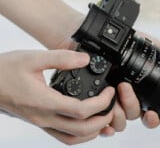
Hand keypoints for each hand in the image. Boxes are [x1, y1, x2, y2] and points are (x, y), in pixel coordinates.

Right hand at [0, 50, 115, 144]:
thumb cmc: (6, 70)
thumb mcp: (33, 58)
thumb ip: (61, 58)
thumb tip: (85, 59)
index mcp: (44, 101)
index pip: (81, 111)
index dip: (101, 103)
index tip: (109, 91)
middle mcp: (44, 117)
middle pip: (82, 130)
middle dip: (102, 119)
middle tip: (112, 106)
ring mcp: (42, 123)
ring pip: (73, 139)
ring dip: (93, 132)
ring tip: (104, 117)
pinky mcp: (41, 123)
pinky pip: (64, 137)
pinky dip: (80, 135)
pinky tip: (87, 123)